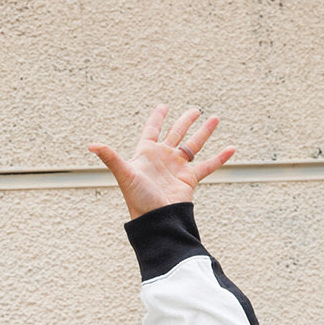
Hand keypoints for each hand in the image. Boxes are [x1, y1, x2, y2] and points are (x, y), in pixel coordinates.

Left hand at [88, 103, 233, 220]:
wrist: (155, 218)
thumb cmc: (137, 197)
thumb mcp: (124, 173)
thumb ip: (110, 157)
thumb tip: (91, 145)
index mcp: (146, 153)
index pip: (152, 130)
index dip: (157, 118)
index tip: (164, 105)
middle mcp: (163, 158)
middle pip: (176, 133)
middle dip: (185, 121)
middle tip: (195, 110)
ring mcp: (177, 167)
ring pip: (193, 145)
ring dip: (204, 132)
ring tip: (215, 118)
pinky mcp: (189, 178)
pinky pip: (207, 165)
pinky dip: (220, 158)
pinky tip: (232, 148)